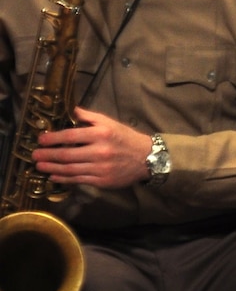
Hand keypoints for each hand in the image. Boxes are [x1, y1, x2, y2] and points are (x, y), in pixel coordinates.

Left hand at [34, 110, 152, 189]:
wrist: (146, 158)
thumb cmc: (125, 138)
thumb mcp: (109, 122)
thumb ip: (89, 116)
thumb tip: (69, 109)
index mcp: (101, 134)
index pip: (71, 136)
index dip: (53, 138)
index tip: (41, 139)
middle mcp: (100, 151)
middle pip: (67, 154)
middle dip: (48, 155)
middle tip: (34, 155)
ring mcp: (100, 168)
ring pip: (70, 169)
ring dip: (52, 167)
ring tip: (39, 165)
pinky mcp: (101, 181)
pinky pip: (78, 180)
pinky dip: (63, 178)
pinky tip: (54, 175)